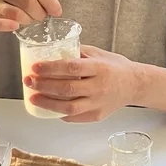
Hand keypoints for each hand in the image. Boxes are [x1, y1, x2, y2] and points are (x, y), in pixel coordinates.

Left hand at [24, 45, 140, 122]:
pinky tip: (49, 108)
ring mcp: (98, 103)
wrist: (135, 84)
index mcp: (100, 68)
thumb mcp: (99, 53)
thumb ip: (78, 52)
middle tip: (29, 81)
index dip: (51, 68)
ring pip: (69, 107)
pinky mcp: (97, 116)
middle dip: (44, 85)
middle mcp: (99, 87)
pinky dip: (60, 113)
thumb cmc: (116, 67)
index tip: (36, 67)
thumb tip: (54, 49)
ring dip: (47, 103)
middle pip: (67, 88)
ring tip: (33, 97)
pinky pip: (75, 117)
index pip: (72, 68)